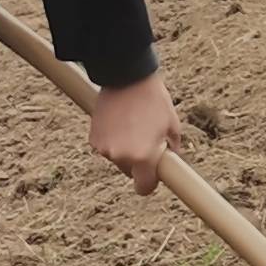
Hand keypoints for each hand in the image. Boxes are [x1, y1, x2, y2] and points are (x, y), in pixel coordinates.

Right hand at [91, 70, 180, 194]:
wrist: (126, 78)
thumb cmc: (154, 100)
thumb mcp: (172, 126)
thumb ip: (173, 150)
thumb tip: (169, 164)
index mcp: (143, 157)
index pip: (144, 187)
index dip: (150, 183)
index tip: (153, 178)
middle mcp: (121, 157)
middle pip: (130, 172)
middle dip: (139, 163)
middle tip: (147, 141)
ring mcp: (104, 149)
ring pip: (118, 159)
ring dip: (124, 151)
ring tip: (133, 127)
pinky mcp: (93, 139)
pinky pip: (106, 148)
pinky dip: (112, 141)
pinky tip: (120, 123)